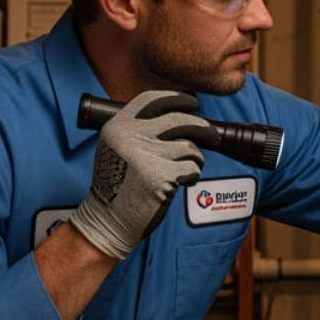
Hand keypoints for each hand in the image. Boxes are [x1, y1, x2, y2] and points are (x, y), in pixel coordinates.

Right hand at [68, 90, 206, 258]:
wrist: (109, 220)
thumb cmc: (118, 185)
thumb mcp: (117, 148)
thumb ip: (139, 130)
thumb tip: (179, 116)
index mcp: (117, 127)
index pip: (151, 100)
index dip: (176, 99)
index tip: (192, 103)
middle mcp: (130, 137)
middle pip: (178, 120)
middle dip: (201, 126)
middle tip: (210, 133)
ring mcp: (146, 156)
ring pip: (189, 146)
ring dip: (193, 158)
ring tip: (182, 170)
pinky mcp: (162, 176)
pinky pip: (192, 167)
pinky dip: (193, 175)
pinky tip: (181, 182)